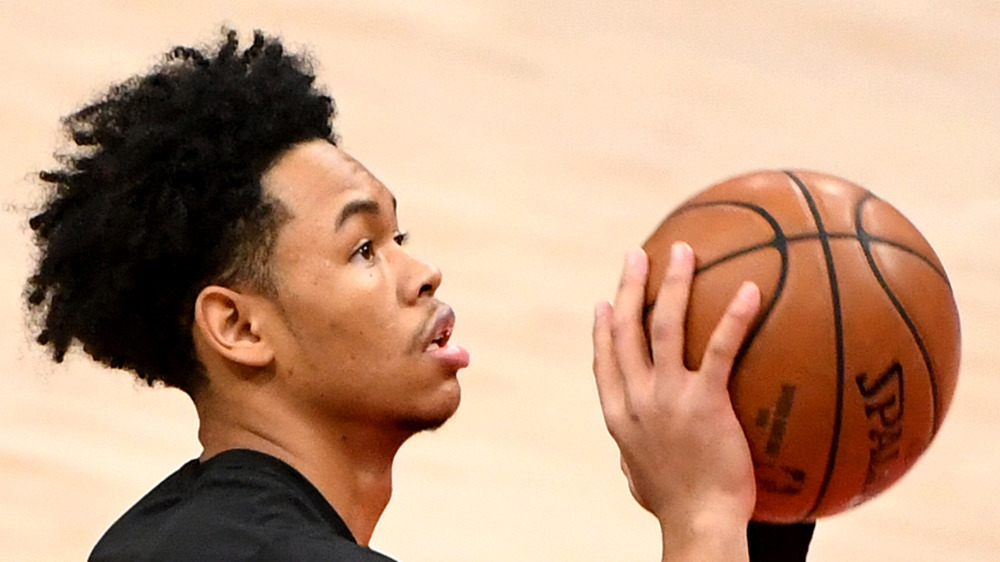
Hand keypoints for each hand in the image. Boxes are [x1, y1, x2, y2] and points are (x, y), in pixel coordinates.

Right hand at [592, 243, 760, 559]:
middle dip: (630, 287)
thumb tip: (632, 458)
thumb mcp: (640, 480)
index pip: (604, 361)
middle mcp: (636, 398)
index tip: (604, 303)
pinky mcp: (705, 401)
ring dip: (672, 283)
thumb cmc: (676, 508)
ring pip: (664, 325)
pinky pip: (720, 348)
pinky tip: (751, 290)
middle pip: (627, 329)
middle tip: (637, 255)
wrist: (698, 522)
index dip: (603, 328)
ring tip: (684, 251)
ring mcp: (667, 397)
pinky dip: (733, 316)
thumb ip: (634, 457)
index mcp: (619, 416)